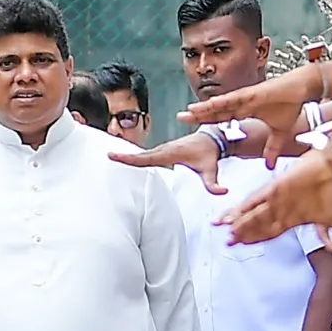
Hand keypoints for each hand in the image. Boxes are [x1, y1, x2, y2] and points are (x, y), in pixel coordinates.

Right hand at [111, 132, 227, 194]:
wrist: (212, 138)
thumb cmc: (209, 154)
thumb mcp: (211, 169)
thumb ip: (214, 183)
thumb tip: (222, 192)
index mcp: (170, 153)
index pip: (147, 158)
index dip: (131, 158)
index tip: (115, 155)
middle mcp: (164, 150)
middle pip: (141, 155)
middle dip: (125, 156)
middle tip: (109, 155)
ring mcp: (163, 149)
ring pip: (143, 153)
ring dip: (129, 155)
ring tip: (113, 156)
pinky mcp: (163, 150)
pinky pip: (147, 154)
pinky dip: (136, 156)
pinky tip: (128, 158)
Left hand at [179, 78, 314, 164]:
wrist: (303, 90)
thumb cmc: (290, 106)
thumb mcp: (279, 133)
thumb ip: (272, 148)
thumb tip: (270, 165)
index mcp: (244, 112)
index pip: (222, 118)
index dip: (207, 121)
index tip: (192, 126)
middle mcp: (241, 104)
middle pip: (216, 111)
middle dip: (198, 115)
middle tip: (180, 118)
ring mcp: (245, 98)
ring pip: (220, 104)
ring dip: (204, 108)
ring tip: (188, 111)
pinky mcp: (252, 93)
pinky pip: (233, 99)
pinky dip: (221, 101)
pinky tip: (208, 103)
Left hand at [221, 154, 331, 249]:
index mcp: (290, 216)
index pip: (269, 231)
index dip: (256, 239)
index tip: (243, 247)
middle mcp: (280, 208)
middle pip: (256, 224)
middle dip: (242, 234)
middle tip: (228, 243)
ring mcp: (276, 198)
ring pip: (251, 213)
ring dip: (237, 222)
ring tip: (222, 228)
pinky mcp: (275, 188)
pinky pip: (255, 200)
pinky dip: (243, 208)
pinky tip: (230, 214)